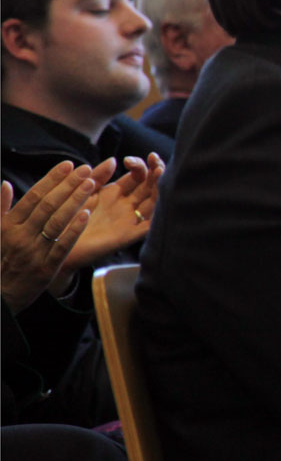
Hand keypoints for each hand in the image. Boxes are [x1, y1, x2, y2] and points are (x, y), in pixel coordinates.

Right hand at [2, 162, 96, 312]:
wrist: (0, 295)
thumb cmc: (0, 259)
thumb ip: (2, 208)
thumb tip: (6, 184)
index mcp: (9, 226)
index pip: (34, 196)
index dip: (52, 179)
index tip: (68, 165)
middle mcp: (21, 236)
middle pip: (48, 205)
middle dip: (68, 185)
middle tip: (86, 170)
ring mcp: (34, 252)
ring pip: (57, 222)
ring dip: (75, 201)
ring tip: (91, 184)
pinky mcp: (46, 268)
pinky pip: (62, 246)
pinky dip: (75, 229)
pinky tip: (88, 214)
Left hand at [59, 153, 165, 279]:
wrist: (56, 242)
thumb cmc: (65, 217)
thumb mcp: (82, 191)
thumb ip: (97, 176)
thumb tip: (114, 160)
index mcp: (115, 192)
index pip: (137, 175)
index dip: (139, 165)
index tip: (128, 160)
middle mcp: (126, 205)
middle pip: (150, 186)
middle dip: (156, 171)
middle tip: (156, 160)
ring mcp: (129, 220)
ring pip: (154, 201)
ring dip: (160, 187)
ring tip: (160, 172)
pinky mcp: (128, 235)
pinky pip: (150, 225)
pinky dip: (159, 213)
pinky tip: (162, 199)